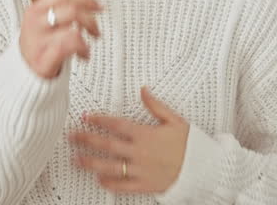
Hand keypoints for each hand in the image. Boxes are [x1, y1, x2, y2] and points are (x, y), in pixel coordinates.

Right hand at [19, 0, 102, 78]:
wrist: (23, 71)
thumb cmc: (41, 43)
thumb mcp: (51, 20)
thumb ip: (67, 4)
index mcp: (35, 9)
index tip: (98, 6)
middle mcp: (34, 23)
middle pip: (71, 10)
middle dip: (90, 19)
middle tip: (95, 29)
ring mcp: (37, 42)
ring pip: (72, 30)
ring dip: (86, 37)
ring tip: (87, 45)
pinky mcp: (42, 61)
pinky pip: (68, 48)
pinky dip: (82, 50)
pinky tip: (84, 55)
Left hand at [68, 86, 189, 193]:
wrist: (204, 168)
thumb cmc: (190, 143)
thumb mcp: (175, 120)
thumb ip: (156, 106)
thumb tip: (143, 90)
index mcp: (145, 134)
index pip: (116, 125)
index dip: (99, 120)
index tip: (86, 117)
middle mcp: (139, 152)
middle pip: (106, 145)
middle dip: (86, 140)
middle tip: (71, 136)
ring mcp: (141, 170)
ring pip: (109, 166)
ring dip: (90, 162)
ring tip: (76, 159)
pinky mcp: (145, 185)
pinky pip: (122, 185)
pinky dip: (109, 183)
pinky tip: (99, 179)